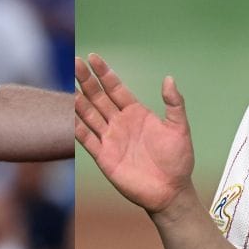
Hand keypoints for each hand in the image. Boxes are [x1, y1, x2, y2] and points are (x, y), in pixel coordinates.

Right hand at [75, 54, 195, 214]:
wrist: (171, 191)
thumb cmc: (178, 160)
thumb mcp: (179, 128)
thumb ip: (174, 104)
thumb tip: (168, 78)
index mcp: (136, 112)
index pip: (115, 88)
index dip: (104, 73)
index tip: (93, 57)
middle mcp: (120, 123)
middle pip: (98, 97)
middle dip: (87, 80)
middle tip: (76, 62)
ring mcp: (110, 139)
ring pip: (89, 115)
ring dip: (79, 101)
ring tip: (70, 85)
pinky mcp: (104, 156)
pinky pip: (87, 139)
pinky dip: (77, 127)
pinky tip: (69, 115)